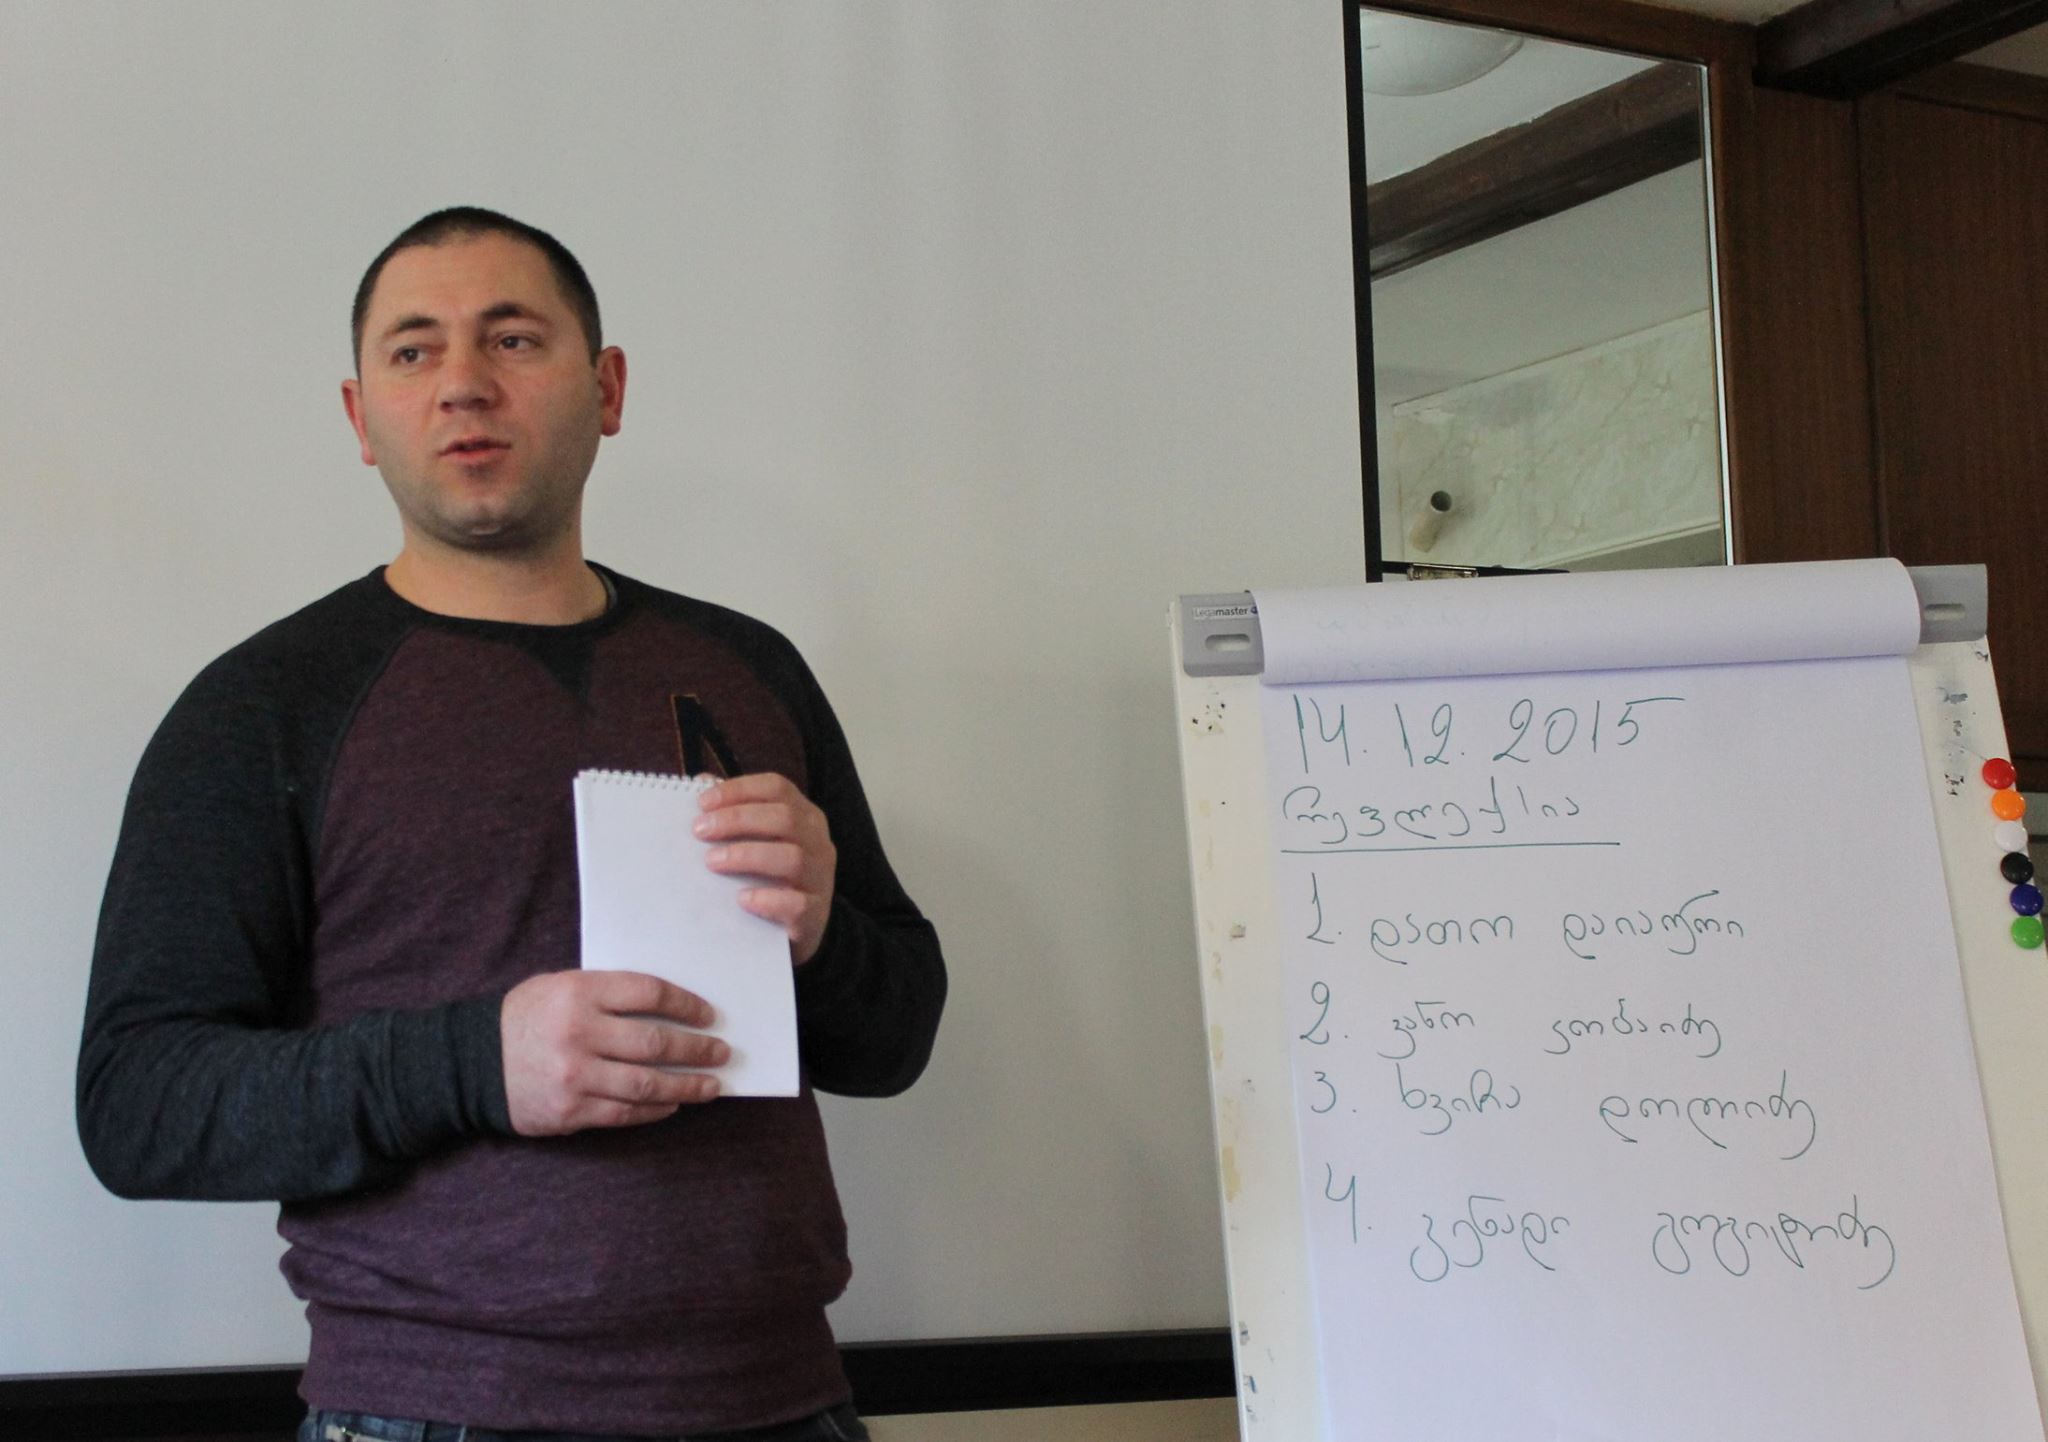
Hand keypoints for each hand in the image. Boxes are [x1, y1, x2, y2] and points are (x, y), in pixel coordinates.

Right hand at [500, 970, 727, 1136]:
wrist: (471, 1062)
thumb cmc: (526, 1018)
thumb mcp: (561, 987)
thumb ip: (608, 994)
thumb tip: (669, 1008)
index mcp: (579, 992)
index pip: (649, 993)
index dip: (686, 1004)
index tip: (709, 1015)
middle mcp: (579, 1033)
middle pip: (656, 1042)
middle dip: (697, 1049)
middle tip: (722, 1053)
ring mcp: (575, 1076)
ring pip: (647, 1084)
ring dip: (687, 1085)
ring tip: (711, 1085)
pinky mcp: (571, 1110)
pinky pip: (625, 1113)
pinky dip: (655, 1109)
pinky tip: (673, 1104)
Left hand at [694, 772, 836, 963]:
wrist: (802, 928)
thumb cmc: (774, 876)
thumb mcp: (761, 840)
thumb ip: (736, 811)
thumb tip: (702, 781)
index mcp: (805, 816)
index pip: (778, 788)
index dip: (740, 790)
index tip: (703, 802)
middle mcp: (817, 841)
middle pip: (785, 817)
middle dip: (737, 819)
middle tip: (700, 831)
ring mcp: (820, 878)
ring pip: (793, 857)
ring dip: (747, 855)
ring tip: (712, 862)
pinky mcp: (815, 914)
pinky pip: (797, 903)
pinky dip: (767, 899)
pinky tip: (741, 899)